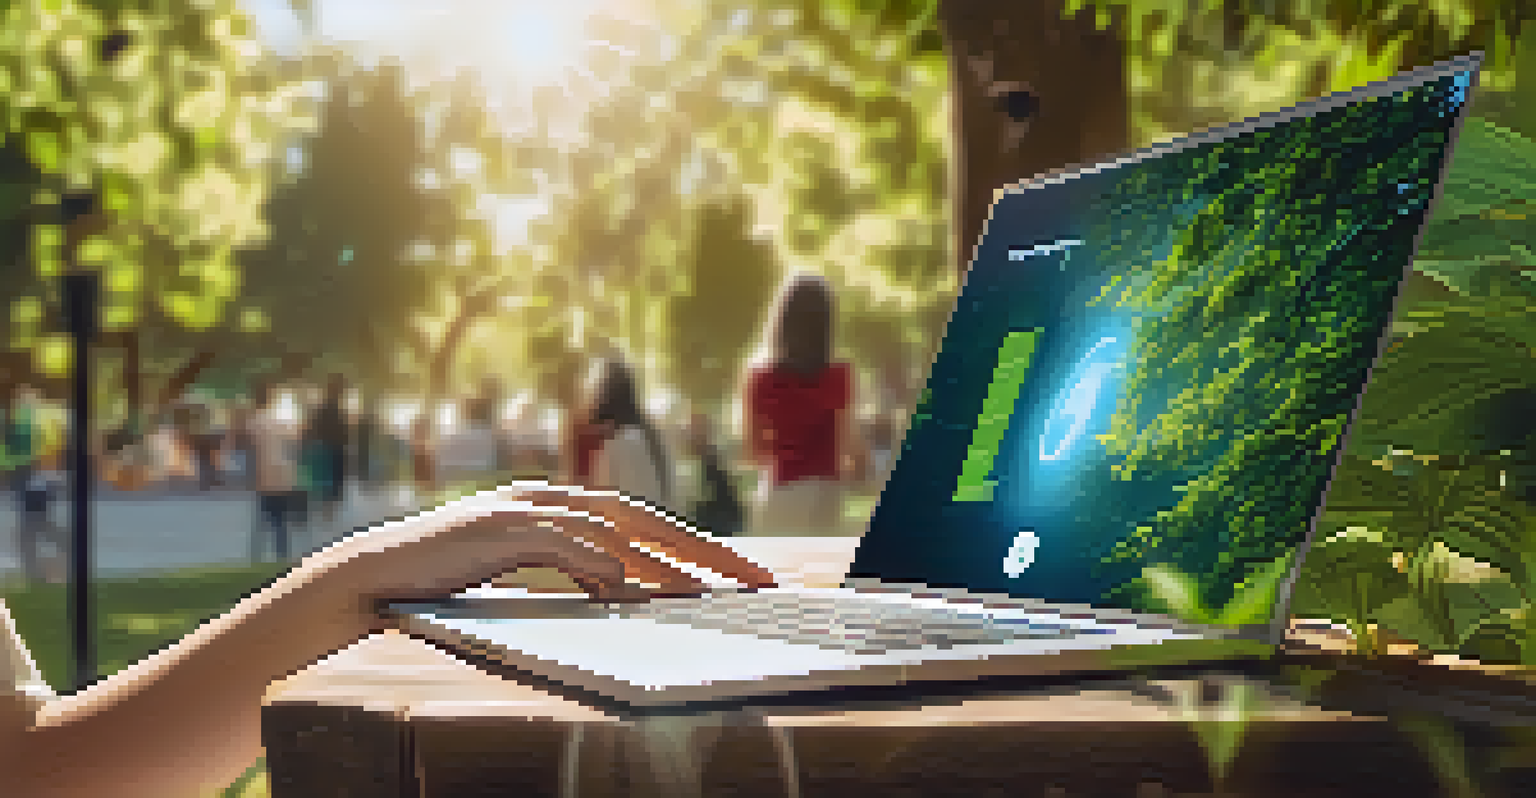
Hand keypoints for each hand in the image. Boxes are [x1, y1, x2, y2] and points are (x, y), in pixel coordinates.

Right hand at [302, 482, 779, 624]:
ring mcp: (520, 510)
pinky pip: (556, 544)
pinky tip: (620, 587)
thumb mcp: (528, 574)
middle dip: (702, 550)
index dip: (697, 547)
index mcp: (560, 506)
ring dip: (657, 561)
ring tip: (700, 591)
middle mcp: (547, 498)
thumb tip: (627, 590)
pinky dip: (591, 562)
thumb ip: (576, 573)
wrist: (376, 575)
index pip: (645, 522)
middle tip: (752, 582)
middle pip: (643, 518)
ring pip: (607, 528)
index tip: (743, 577)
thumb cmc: (453, 579)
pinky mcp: (492, 532)